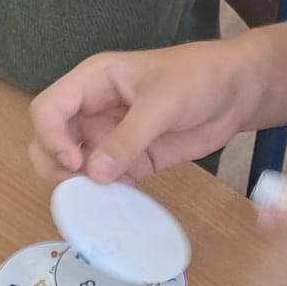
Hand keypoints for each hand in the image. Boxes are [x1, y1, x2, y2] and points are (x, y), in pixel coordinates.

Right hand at [28, 37, 269, 182]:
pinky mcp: (131, 160)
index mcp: (93, 82)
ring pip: (73, 165)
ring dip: (77, 185)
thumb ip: (128, 137)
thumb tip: (94, 175)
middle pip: (50, 140)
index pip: (48, 108)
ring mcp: (110, 137)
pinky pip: (105, 182)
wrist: (238, 91)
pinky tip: (115, 207)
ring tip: (98, 199)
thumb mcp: (163, 102)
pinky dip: (103, 196)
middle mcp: (93, 110)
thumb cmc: (198, 78)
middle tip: (81, 185)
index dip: (50, 136)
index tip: (75, 162)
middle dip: (55, 164)